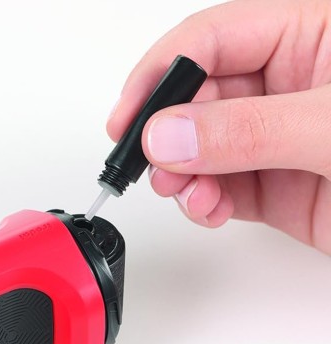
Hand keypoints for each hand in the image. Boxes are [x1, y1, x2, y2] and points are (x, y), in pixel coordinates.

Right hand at [108, 0, 330, 253]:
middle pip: (199, 98)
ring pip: (202, 148)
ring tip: (183, 191)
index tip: (130, 115)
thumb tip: (170, 134)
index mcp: (313, 36)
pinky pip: (220, 187)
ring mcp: (278, 140)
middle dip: (168, 132)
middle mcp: (288, 86)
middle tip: (150, 161)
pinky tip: (206, 207)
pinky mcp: (276, 186)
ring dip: (182, 172)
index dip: (162, 74)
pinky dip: (203, 200)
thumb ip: (249, 128)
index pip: (212, 39)